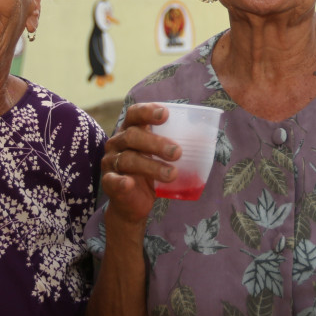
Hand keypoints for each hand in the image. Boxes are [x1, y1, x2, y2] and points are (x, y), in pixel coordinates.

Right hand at [100, 103, 180, 223]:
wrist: (133, 204)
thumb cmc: (150, 172)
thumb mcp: (161, 156)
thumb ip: (174, 144)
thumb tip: (206, 137)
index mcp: (130, 130)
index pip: (134, 114)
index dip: (148, 111)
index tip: (165, 115)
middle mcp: (117, 143)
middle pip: (133, 136)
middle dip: (157, 143)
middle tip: (178, 152)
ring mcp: (110, 162)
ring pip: (129, 159)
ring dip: (152, 167)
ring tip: (172, 174)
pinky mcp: (109, 182)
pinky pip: (112, 180)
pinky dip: (121, 182)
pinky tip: (129, 183)